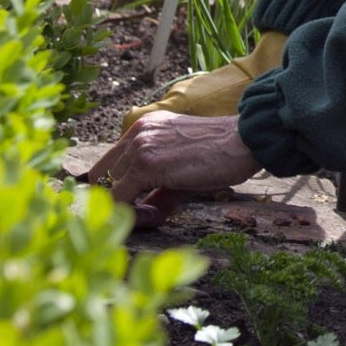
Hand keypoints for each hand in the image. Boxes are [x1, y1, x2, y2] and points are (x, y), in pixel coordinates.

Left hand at [86, 112, 261, 225]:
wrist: (243, 141)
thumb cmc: (221, 155)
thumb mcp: (182, 170)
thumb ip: (157, 192)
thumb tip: (143, 217)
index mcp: (144, 127)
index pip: (112, 162)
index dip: (119, 188)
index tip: (138, 206)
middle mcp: (136, 132)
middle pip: (103, 174)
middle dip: (118, 198)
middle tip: (144, 213)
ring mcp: (139, 146)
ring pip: (108, 188)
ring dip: (125, 208)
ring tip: (153, 216)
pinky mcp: (146, 164)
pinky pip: (119, 198)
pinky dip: (130, 215)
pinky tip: (154, 217)